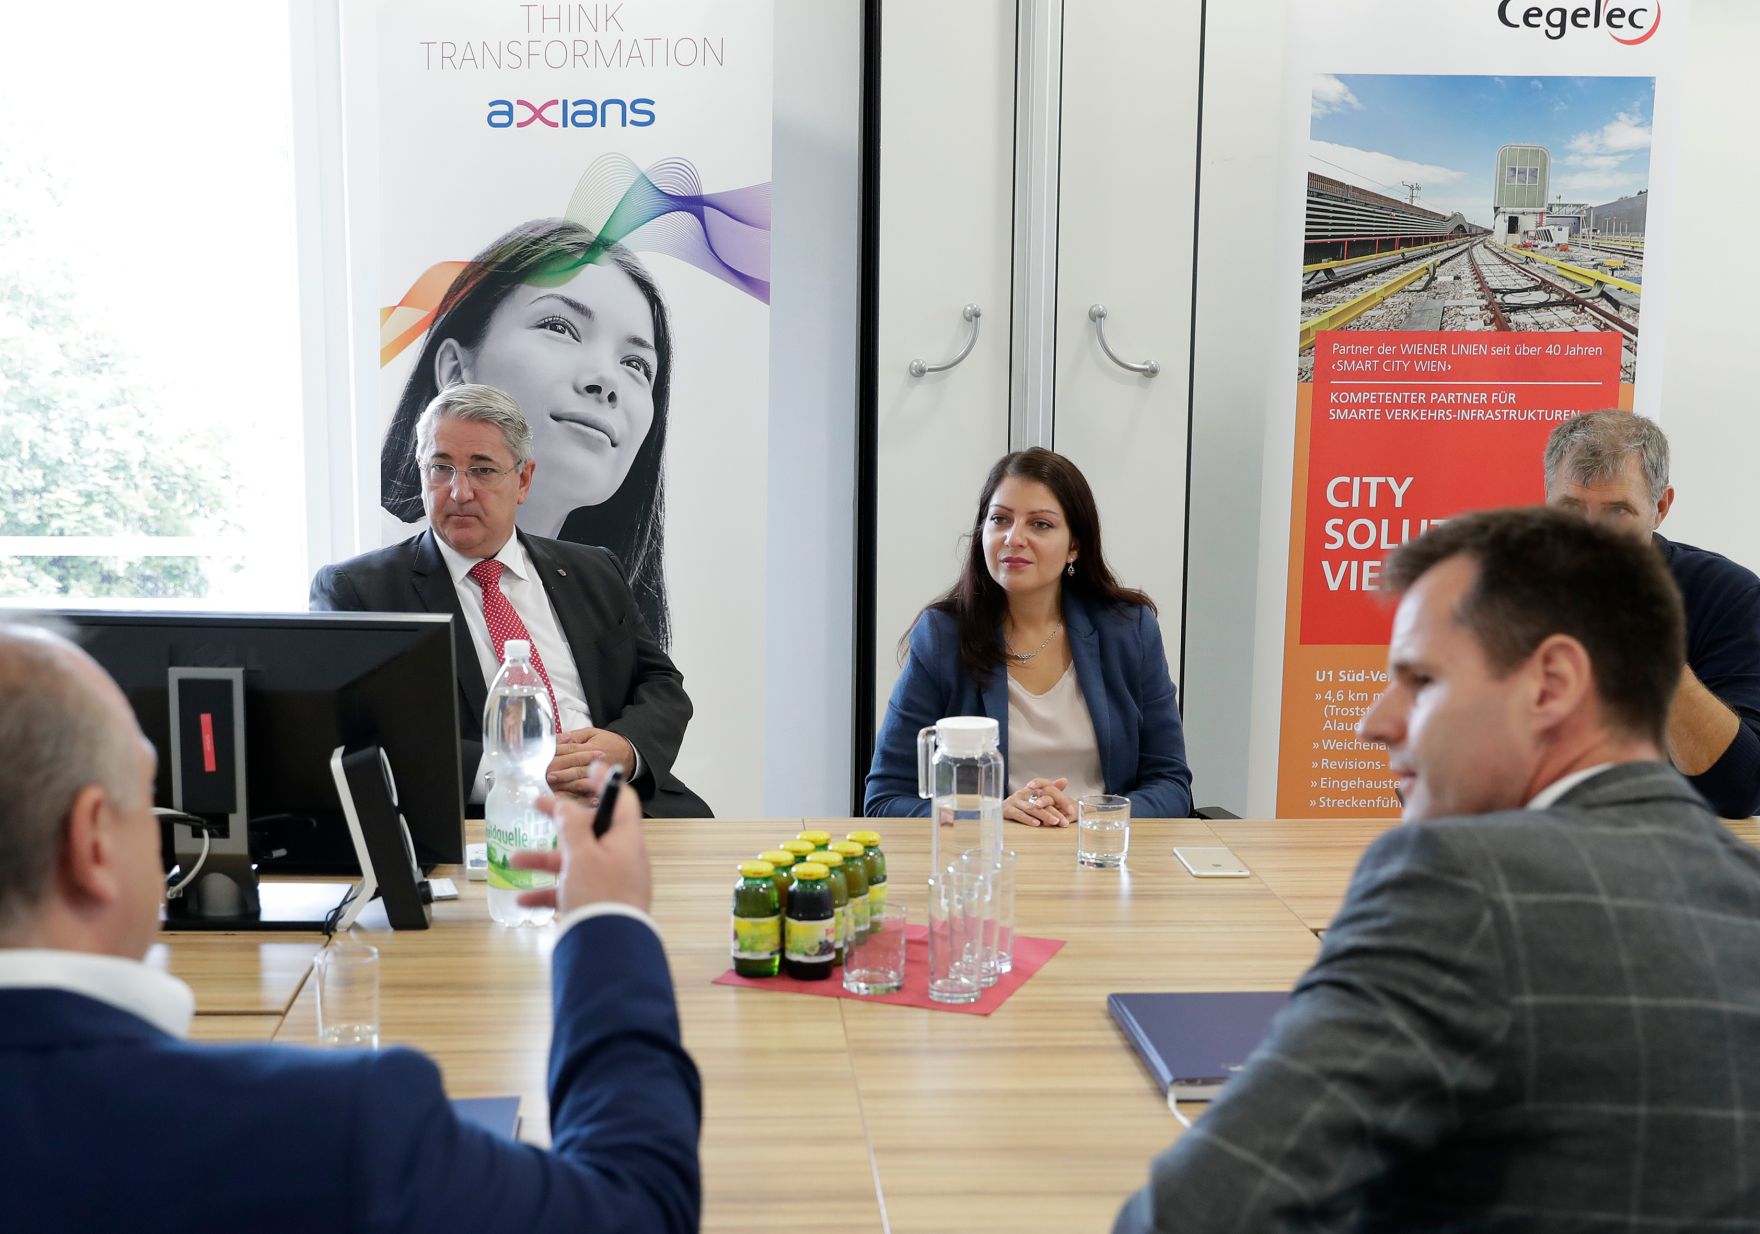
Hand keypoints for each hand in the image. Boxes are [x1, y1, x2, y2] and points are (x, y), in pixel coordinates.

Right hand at [510, 761, 649, 915]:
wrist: (609, 950)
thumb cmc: (599, 896)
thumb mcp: (581, 854)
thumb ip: (572, 825)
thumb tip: (567, 804)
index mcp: (625, 838)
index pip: (618, 799)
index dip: (603, 781)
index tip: (589, 767)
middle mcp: (621, 857)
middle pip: (590, 829)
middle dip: (560, 820)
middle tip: (537, 805)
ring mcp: (611, 881)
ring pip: (575, 862)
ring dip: (544, 860)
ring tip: (514, 861)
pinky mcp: (599, 904)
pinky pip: (571, 891)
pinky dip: (548, 891)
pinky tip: (524, 900)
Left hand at [547, 727, 636, 797]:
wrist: (630, 754)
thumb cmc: (609, 743)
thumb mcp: (592, 733)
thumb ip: (573, 736)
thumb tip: (556, 739)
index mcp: (591, 748)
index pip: (571, 751)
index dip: (558, 756)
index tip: (545, 761)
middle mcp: (594, 763)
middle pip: (575, 768)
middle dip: (560, 772)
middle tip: (546, 775)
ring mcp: (599, 776)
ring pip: (581, 782)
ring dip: (566, 786)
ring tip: (553, 788)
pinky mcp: (601, 787)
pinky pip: (589, 795)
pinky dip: (580, 799)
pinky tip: (570, 801)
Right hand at [1005, 777, 1074, 826]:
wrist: (998, 807)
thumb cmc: (1020, 803)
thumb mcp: (1036, 795)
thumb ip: (1051, 789)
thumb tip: (1065, 780)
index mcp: (1033, 789)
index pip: (1049, 789)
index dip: (1061, 798)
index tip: (1071, 809)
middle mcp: (1024, 793)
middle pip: (1042, 800)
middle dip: (1055, 811)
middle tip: (1065, 821)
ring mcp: (1015, 801)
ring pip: (1032, 808)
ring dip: (1045, 815)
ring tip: (1055, 821)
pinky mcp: (1007, 810)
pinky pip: (1019, 814)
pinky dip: (1028, 819)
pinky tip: (1036, 824)